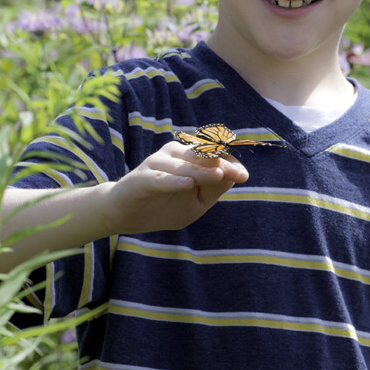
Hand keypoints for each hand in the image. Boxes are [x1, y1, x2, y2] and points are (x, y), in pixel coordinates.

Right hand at [100, 140, 249, 234]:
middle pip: (202, 156)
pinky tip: (187, 184)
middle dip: (220, 164)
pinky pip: (160, 178)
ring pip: (184, 165)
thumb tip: (234, 175)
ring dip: (201, 171)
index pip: (214, 155)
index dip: (230, 164)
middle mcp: (174, 154)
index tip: (243, 176)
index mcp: (189, 157)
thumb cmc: (164, 206)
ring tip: (218, 176)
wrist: (127, 216)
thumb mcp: (196, 203)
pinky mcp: (142, 178)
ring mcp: (157, 163)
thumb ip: (214, 189)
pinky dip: (173, 181)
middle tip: (236, 175)